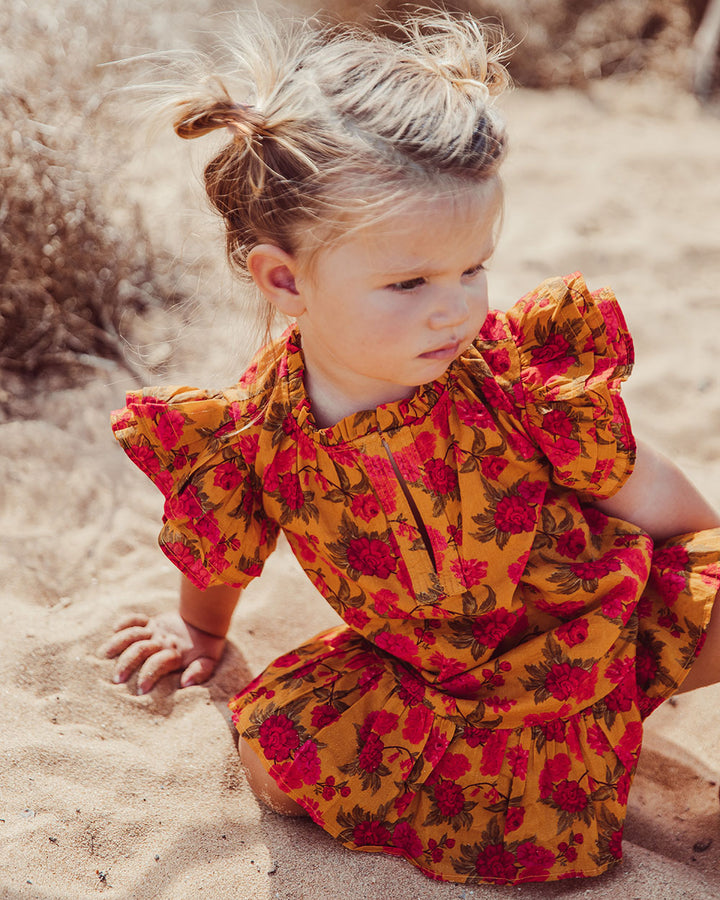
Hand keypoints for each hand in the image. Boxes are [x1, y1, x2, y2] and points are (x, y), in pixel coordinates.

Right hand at [100, 611, 225, 693]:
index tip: (141, 690)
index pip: (158, 663)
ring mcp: (155, 630)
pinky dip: (125, 621)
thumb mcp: (209, 663)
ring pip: (133, 633)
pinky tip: (115, 629)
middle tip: (117, 680)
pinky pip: (136, 619)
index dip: (149, 676)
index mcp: (175, 653)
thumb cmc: (205, 649)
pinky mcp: (151, 622)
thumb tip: (185, 683)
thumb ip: (200, 672)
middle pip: (140, 649)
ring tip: (105, 655)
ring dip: (118, 643)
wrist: (206, 622)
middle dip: (127, 664)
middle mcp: (162, 641)